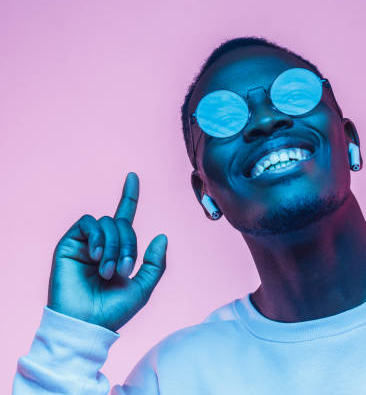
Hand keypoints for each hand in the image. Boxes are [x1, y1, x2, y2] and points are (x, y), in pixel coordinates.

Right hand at [47, 172, 166, 331]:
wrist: (87, 323)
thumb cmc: (113, 310)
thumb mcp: (143, 287)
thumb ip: (155, 263)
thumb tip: (162, 236)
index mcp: (119, 250)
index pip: (126, 217)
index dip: (129, 196)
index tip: (133, 176)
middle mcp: (102, 243)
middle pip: (122, 223)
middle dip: (129, 245)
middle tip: (123, 271)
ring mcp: (85, 243)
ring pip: (108, 222)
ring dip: (114, 246)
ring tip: (108, 271)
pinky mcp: (69, 244)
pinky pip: (88, 223)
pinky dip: (98, 238)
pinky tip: (96, 257)